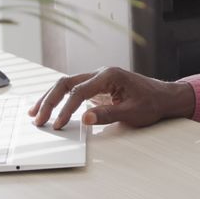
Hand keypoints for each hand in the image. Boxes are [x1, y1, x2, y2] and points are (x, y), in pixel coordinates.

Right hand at [28, 67, 194, 129]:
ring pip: (66, 85)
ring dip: (50, 98)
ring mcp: (97, 79)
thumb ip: (108, 114)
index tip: (57, 125)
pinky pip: (72, 90)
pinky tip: (48, 107)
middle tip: (38, 119)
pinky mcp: (96, 86)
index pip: (79, 92)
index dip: (65, 109)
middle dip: (49, 101)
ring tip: (35, 113)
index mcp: (108, 75)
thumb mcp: (132, 112)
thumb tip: (84, 118)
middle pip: (66, 83)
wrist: (164, 97)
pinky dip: (59, 98)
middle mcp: (99, 73)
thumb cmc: (152, 103)